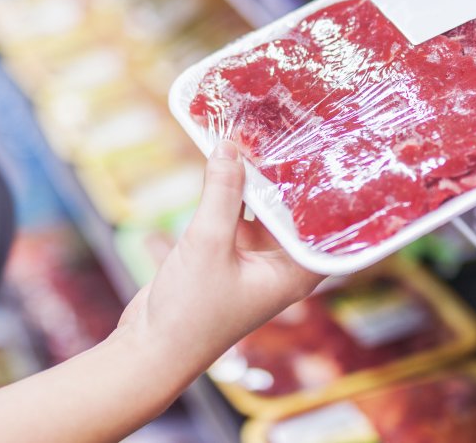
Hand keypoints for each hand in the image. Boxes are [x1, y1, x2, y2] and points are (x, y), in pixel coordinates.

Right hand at [116, 140, 323, 365]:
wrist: (151, 349)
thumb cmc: (190, 312)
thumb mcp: (208, 244)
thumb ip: (222, 193)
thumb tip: (230, 147)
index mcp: (295, 271)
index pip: (324, 222)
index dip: (324, 186)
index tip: (323, 147)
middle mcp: (281, 264)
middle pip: (292, 210)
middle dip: (285, 175)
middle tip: (289, 127)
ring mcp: (253, 259)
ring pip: (261, 209)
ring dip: (254, 180)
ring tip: (258, 133)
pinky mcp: (227, 254)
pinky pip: (235, 214)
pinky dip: (230, 192)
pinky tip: (226, 159)